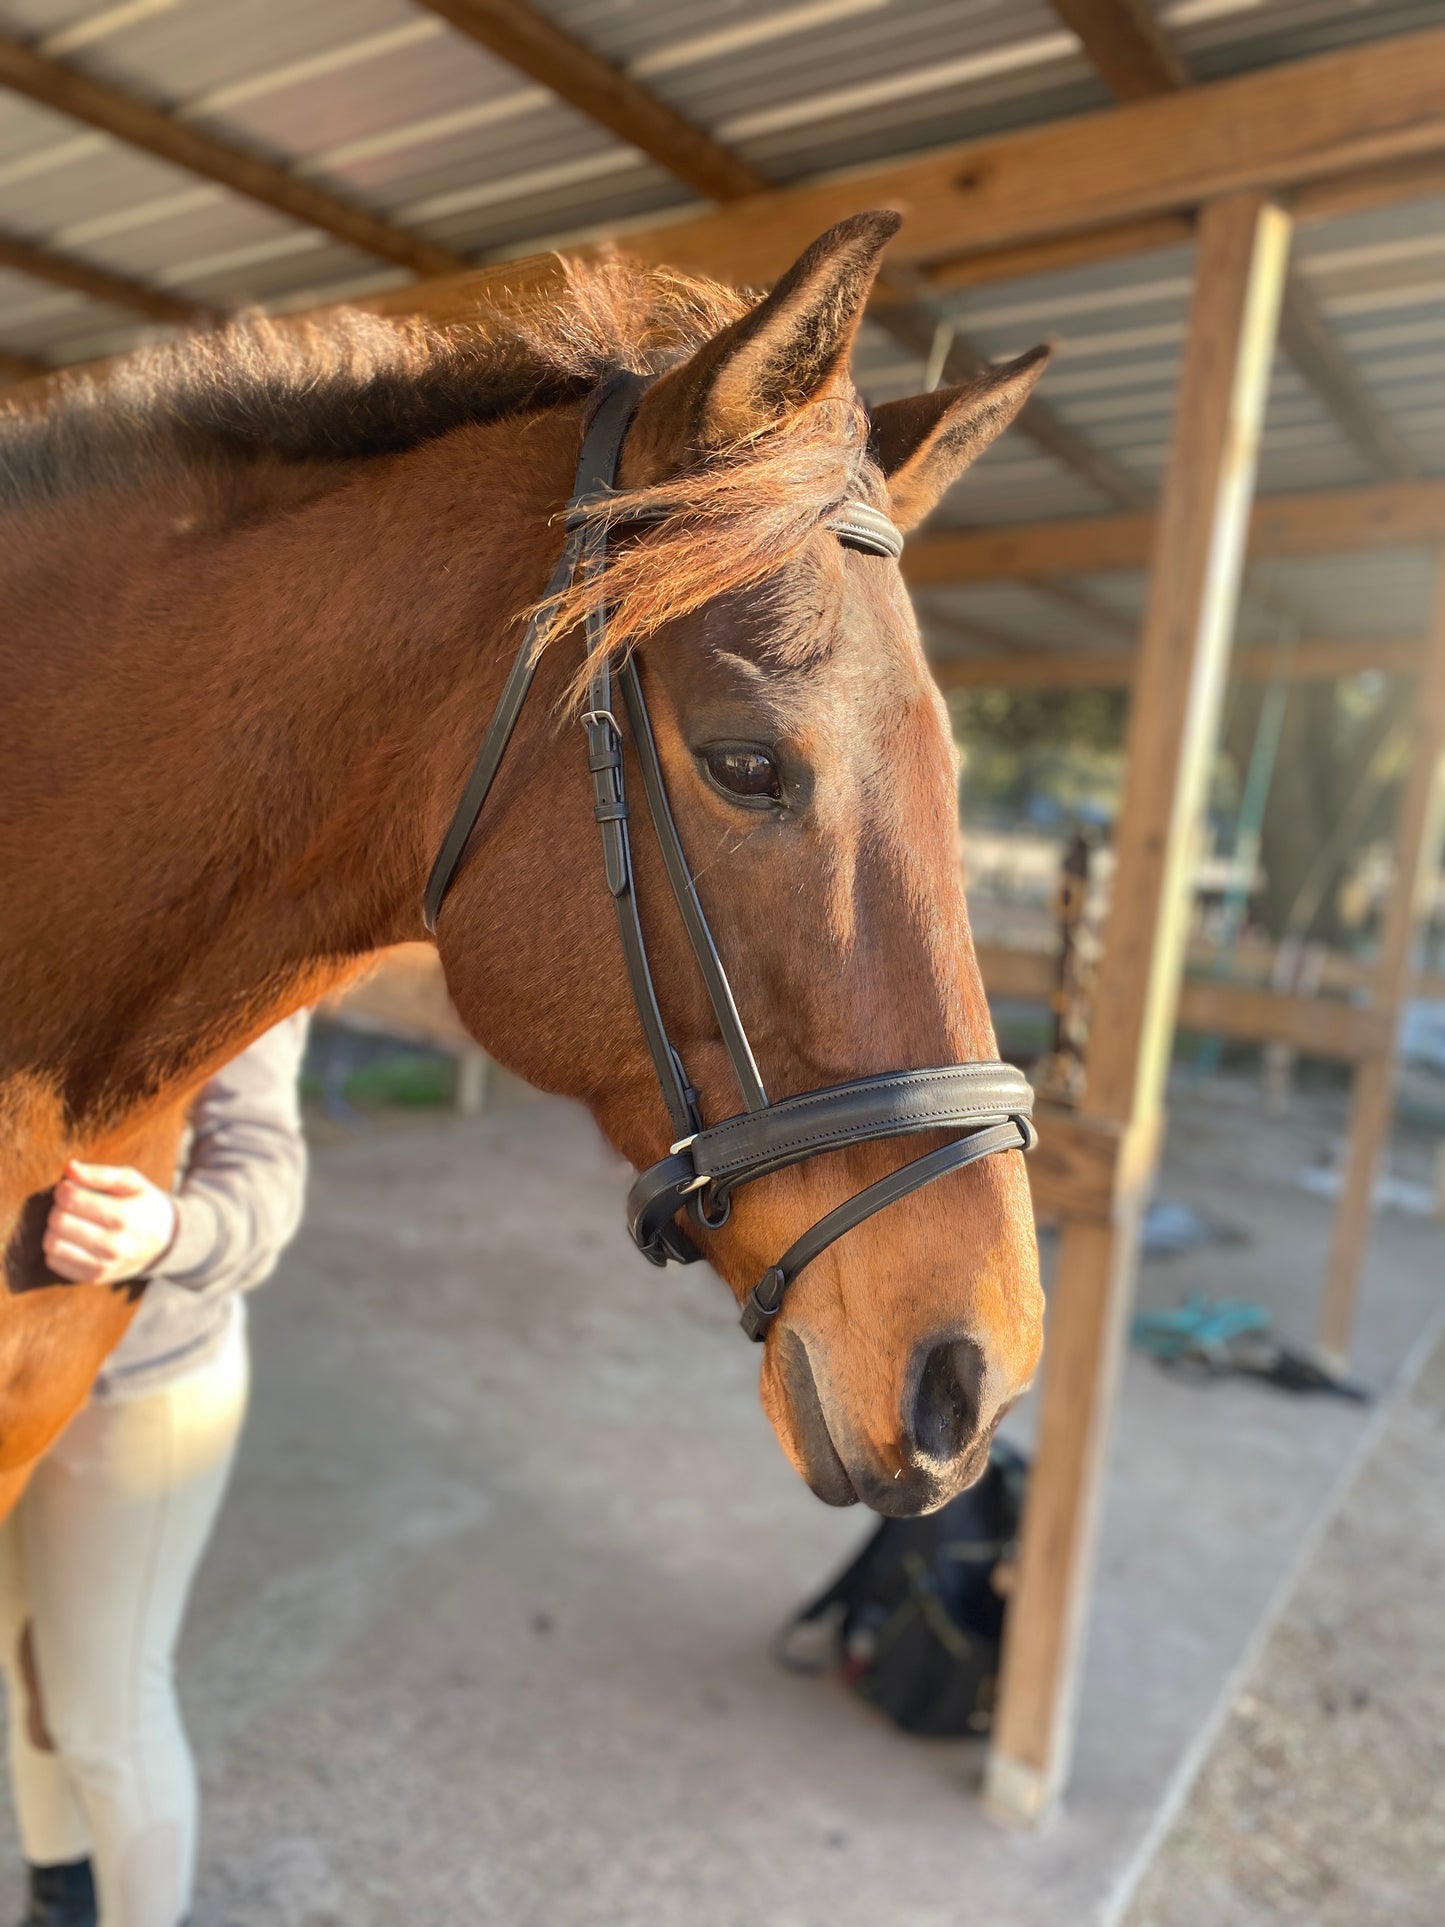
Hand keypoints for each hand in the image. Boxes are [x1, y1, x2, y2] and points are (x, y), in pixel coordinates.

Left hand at [44, 1162, 177, 1285]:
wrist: (167, 1241)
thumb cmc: (144, 1204)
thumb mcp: (131, 1181)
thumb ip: (100, 1173)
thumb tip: (69, 1168)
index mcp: (124, 1216)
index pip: (71, 1199)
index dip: (65, 1188)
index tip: (72, 1187)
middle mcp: (114, 1246)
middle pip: (59, 1222)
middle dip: (59, 1207)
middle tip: (71, 1204)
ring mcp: (104, 1266)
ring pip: (52, 1244)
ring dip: (54, 1229)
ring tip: (70, 1221)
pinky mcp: (93, 1278)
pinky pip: (54, 1262)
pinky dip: (58, 1247)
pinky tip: (72, 1239)